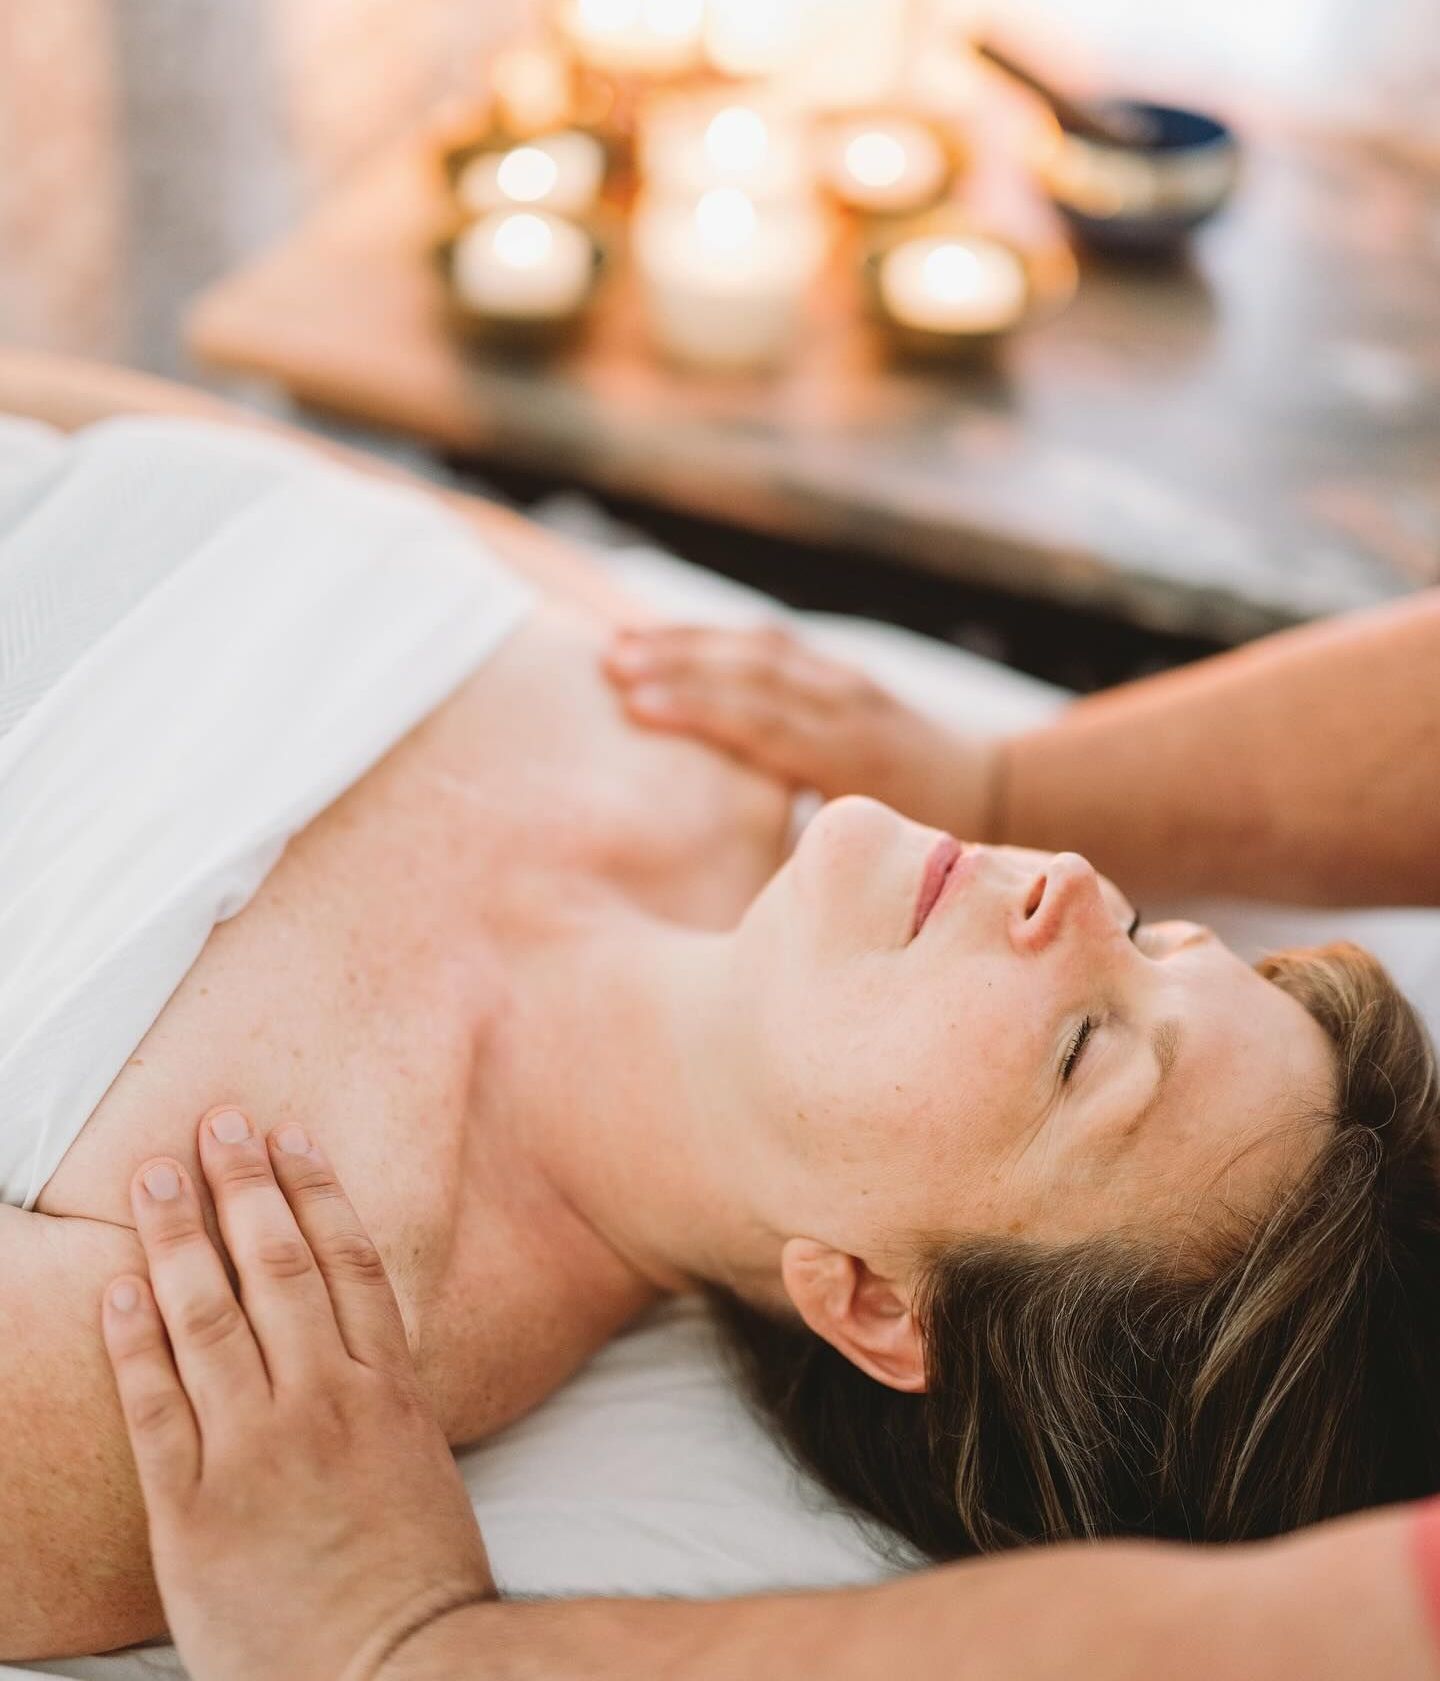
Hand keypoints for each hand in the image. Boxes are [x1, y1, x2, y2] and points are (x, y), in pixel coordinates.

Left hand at [100, 1110, 492, 1680]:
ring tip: (154, 1179)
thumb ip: (383, 1404)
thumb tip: (354, 1353)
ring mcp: (258, 1451)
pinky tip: (117, 1292)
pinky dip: (134, 1345)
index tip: (293, 1140)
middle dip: (244, 1188)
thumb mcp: (422, 1468)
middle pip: (280, 1268)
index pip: (349, 1264)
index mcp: (389, 1391)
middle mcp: (325, 1402)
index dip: (317, 1193)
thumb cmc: (418, 1580)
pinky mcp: (194, 1511)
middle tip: (218, 1125)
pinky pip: (156, 1409)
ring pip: (212, 1318)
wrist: (399, 1670)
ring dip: (179, 1239)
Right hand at [604, 623, 1001, 837]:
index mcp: (854, 757)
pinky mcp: (839, 671)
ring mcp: (846, 680)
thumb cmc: (922, 843)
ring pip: (759, 647)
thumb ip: (811, 873)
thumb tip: (741, 911)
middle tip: (610, 666)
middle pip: (754, 673)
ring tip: (620, 645)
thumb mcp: (873, 863)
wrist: (989, 790)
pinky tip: (668, 642)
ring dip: (689, 643)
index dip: (698, 709)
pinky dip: (716, 641)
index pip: (765, 722)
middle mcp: (848, 706)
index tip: (636, 705)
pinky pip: (771, 645)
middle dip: (680, 663)